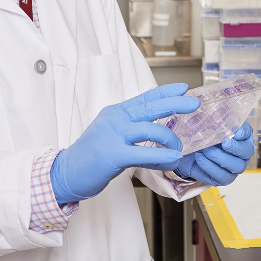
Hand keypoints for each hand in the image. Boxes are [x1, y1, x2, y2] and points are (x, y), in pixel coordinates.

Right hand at [51, 83, 199, 204]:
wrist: (66, 172)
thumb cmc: (91, 157)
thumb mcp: (113, 137)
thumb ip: (134, 133)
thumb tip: (160, 136)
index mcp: (116, 113)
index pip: (144, 98)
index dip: (165, 92)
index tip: (183, 88)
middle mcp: (115, 120)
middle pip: (150, 107)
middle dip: (174, 103)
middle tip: (194, 103)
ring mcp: (112, 135)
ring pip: (150, 129)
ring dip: (170, 139)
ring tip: (179, 148)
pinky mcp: (112, 154)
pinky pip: (142, 153)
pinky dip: (161, 156)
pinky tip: (173, 159)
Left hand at [175, 122, 253, 186]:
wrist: (188, 151)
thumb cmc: (201, 134)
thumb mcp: (206, 122)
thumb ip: (213, 117)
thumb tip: (215, 114)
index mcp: (240, 135)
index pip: (247, 132)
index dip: (242, 132)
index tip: (234, 132)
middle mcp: (241, 153)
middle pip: (246, 152)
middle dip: (234, 148)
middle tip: (222, 143)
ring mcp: (233, 167)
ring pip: (235, 167)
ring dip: (219, 158)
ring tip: (205, 151)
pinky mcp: (222, 178)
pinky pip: (221, 177)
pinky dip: (210, 168)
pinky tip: (200, 158)